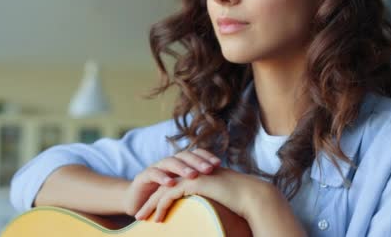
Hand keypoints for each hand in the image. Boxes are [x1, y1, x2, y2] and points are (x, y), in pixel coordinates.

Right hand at [122, 148, 221, 215]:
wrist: (138, 202)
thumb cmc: (164, 197)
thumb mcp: (182, 191)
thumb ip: (198, 186)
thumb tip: (223, 188)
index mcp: (180, 163)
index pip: (195, 154)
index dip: (206, 156)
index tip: (219, 164)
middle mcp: (168, 163)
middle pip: (184, 156)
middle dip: (198, 161)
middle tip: (209, 169)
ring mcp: (156, 168)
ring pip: (170, 162)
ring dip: (182, 168)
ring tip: (193, 175)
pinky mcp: (142, 177)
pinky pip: (152, 173)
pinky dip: (162, 177)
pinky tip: (171, 183)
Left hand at [134, 167, 273, 222]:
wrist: (250, 195)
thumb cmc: (240, 200)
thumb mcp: (221, 197)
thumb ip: (211, 198)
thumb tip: (209, 210)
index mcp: (198, 173)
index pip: (174, 183)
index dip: (161, 196)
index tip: (153, 209)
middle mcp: (193, 171)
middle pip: (164, 185)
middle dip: (150, 200)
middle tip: (140, 214)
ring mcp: (192, 175)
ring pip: (163, 190)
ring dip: (150, 205)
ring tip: (141, 218)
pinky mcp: (192, 183)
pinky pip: (169, 195)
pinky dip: (160, 207)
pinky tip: (157, 219)